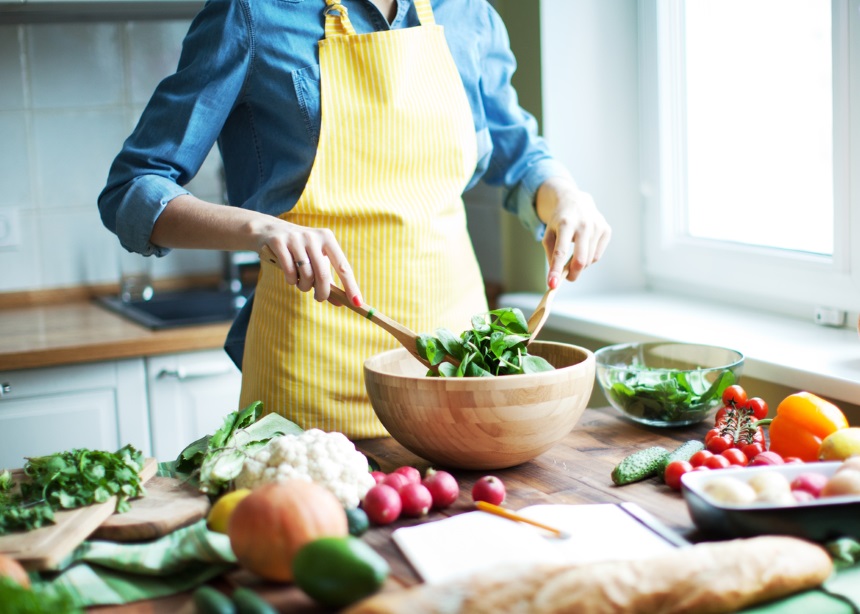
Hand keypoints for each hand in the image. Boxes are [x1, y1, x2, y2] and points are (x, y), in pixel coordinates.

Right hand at [151, 195, 363, 305]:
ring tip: (301, 284)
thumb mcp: (314, 259)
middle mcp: (313, 236)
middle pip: (322, 273)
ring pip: (305, 274)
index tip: (357, 303)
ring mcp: (295, 238)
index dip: (351, 286)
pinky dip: (291, 280)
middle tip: (319, 299)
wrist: (266, 230)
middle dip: (322, 292)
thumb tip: (341, 303)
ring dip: (303, 286)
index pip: (343, 266)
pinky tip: (290, 278)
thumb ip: (327, 279)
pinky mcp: (278, 242)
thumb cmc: (297, 250)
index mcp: (327, 238)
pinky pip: (289, 271)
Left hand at [535, 176, 610, 288]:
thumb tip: (556, 276)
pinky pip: (597, 255)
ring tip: (573, 255)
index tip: (552, 285)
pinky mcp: (606, 229)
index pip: (560, 252)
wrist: (575, 200)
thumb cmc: (559, 221)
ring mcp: (597, 226)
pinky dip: (589, 258)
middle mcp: (583, 224)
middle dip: (572, 274)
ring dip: (580, 264)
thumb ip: (551, 254)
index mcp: (565, 224)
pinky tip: (584, 247)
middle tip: (566, 278)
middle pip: (580, 259)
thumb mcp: (548, 234)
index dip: (556, 270)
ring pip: (589, 260)